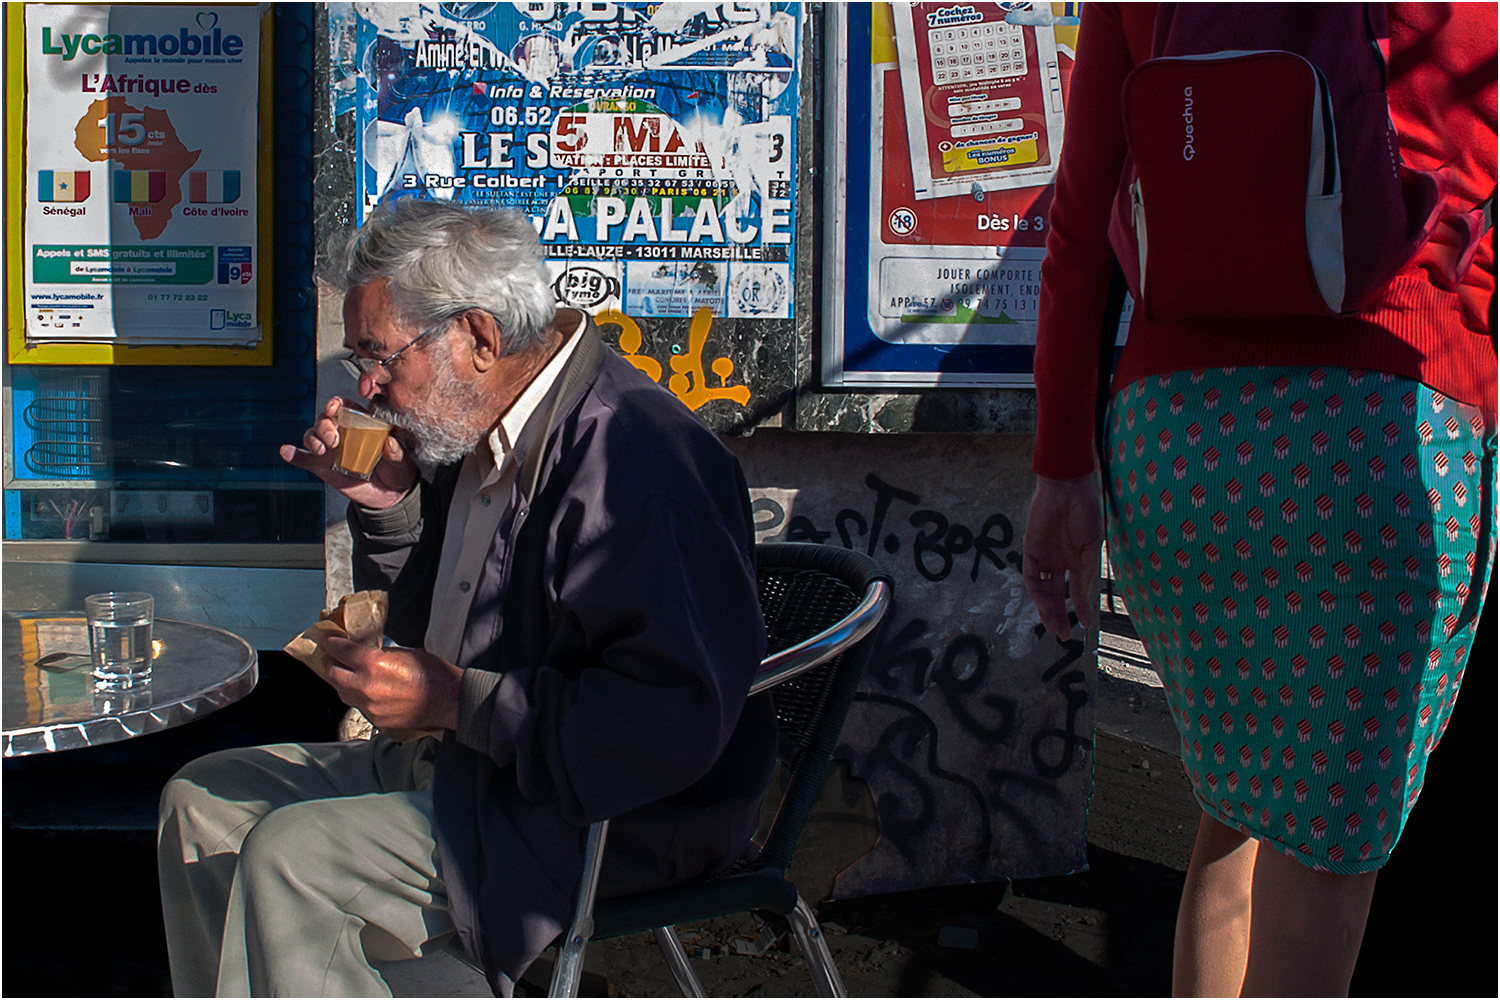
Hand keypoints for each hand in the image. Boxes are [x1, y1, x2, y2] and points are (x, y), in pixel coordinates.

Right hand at [279, 396, 416, 509]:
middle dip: (325, 425)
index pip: (344, 406)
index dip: (336, 403)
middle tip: (333, 439)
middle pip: (325, 419)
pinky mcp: (323, 466)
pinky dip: (294, 454)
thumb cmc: (396, 469)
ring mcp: (332, 449)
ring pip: (313, 435)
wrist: (389, 496)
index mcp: (362, 423)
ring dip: (313, 439)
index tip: (334, 409)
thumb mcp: (402, 460)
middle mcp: (343, 432)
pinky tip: (287, 451)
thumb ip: (397, 451)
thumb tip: (390, 444)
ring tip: (322, 450)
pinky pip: (305, 458)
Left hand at [322, 636, 462, 731]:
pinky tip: (369, 691)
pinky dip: (359, 697)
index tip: (330, 642)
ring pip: (343, 693)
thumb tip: (364, 654)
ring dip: (344, 683)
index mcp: (374, 664)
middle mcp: (366, 686)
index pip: (342, 652)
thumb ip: (379, 654)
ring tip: (351, 675)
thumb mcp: (403, 653)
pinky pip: (359, 706)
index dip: (334, 645)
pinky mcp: (376, 720)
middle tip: (338, 659)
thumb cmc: (432, 672)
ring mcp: (370, 706)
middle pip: (334, 675)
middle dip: (334, 665)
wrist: (449, 700)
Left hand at [1023, 472, 1105, 641]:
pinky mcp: (1030, 548)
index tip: (1083, 627)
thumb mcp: (1091, 547)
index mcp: (1074, 560)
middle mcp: (1057, 561)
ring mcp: (1043, 556)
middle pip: (1054, 595)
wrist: (1069, 486)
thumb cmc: (1086, 511)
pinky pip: (1030, 574)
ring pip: (1041, 589)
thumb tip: (1085, 601)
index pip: (1073, 591)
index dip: (1077, 609)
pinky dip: (1036, 590)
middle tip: (1062, 635)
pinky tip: (1045, 603)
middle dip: (1057, 616)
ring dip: (1046, 609)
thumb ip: (1086, 575)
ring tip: (1053, 625)